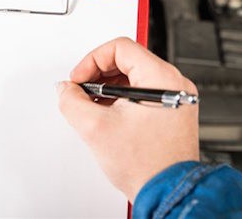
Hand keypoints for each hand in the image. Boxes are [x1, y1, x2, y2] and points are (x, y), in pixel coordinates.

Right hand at [56, 37, 198, 202]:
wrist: (167, 192)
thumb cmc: (147, 165)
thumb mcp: (95, 128)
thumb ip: (72, 101)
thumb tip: (66, 89)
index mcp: (162, 78)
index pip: (120, 48)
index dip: (92, 60)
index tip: (80, 78)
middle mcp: (174, 84)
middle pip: (127, 60)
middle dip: (98, 75)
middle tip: (82, 92)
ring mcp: (175, 98)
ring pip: (132, 77)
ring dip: (107, 87)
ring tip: (93, 106)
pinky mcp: (171, 111)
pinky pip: (141, 92)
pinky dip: (120, 99)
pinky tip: (107, 115)